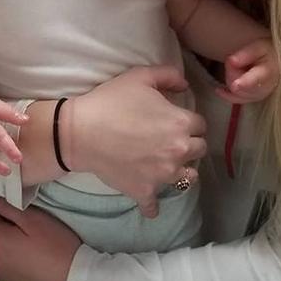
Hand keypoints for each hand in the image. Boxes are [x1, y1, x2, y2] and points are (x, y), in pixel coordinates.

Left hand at [0, 199, 80, 280]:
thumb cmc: (56, 247)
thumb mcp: (35, 219)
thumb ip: (10, 207)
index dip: (3, 210)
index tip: (21, 212)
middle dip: (6, 228)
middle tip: (31, 228)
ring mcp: (2, 275)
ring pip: (0, 252)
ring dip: (11, 246)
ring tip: (34, 246)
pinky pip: (8, 267)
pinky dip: (16, 262)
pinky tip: (35, 262)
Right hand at [66, 65, 206, 217]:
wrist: (80, 132)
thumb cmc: (110, 101)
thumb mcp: (140, 76)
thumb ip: (168, 75)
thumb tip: (185, 85)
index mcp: (181, 123)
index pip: (201, 125)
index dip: (189, 122)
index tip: (177, 122)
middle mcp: (178, 151)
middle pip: (199, 150)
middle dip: (189, 144)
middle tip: (172, 141)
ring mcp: (163, 174)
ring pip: (188, 178)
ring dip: (181, 171)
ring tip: (167, 166)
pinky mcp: (144, 190)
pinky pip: (154, 206)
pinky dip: (152, 205)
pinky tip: (150, 204)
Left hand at [217, 38, 279, 103]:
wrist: (278, 62)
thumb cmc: (268, 52)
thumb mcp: (259, 47)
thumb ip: (245, 54)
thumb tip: (231, 61)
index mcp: (269, 72)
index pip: (256, 79)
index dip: (245, 83)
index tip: (236, 85)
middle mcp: (265, 88)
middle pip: (240, 86)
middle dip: (232, 72)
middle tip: (234, 59)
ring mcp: (260, 96)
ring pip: (237, 93)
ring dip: (232, 80)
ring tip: (238, 67)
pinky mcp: (254, 99)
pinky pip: (237, 100)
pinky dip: (227, 95)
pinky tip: (219, 90)